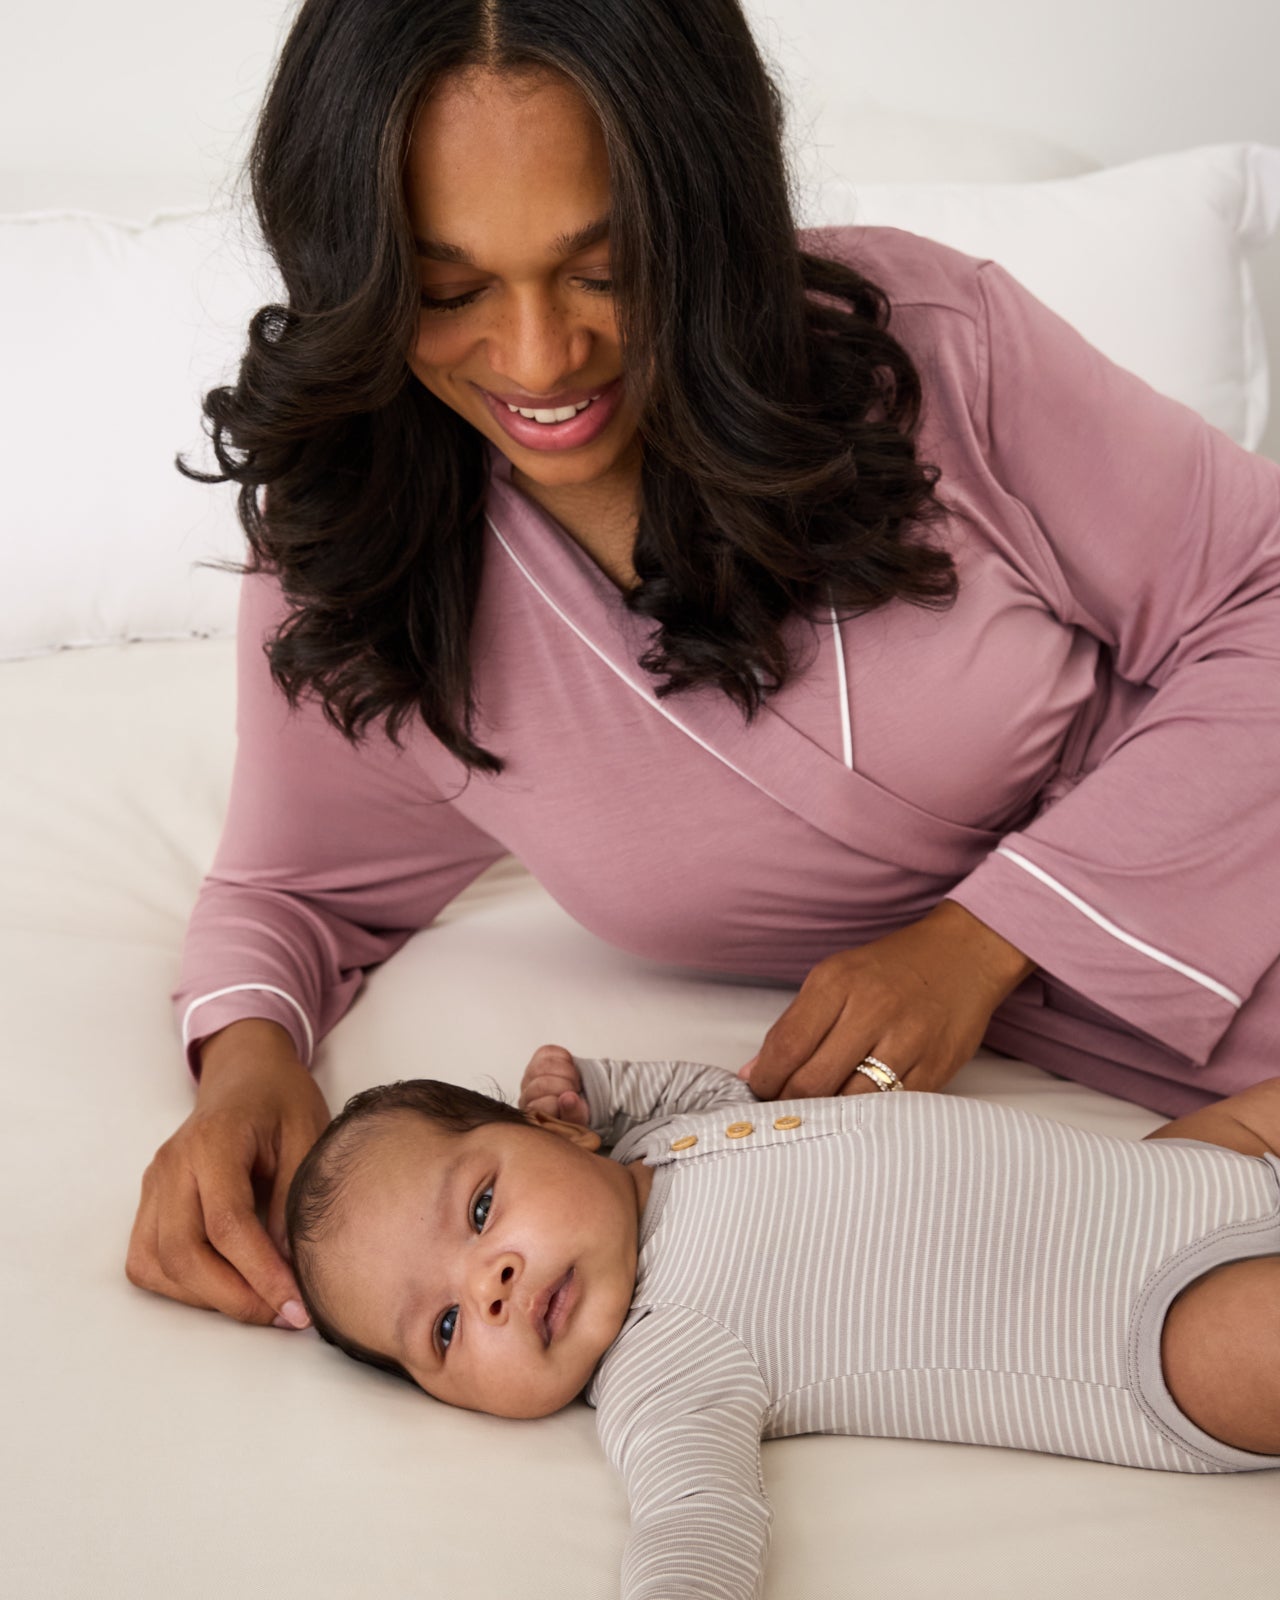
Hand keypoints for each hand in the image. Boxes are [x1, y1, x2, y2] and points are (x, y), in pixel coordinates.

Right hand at [126, 1020, 330, 1326]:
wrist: (246, 1072)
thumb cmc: (282, 1100)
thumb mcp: (308, 1135)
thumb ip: (295, 1199)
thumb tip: (289, 1269)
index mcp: (213, 1142)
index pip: (227, 1223)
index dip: (260, 1273)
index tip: (296, 1307)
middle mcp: (172, 1165)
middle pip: (183, 1251)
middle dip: (233, 1297)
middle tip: (282, 1315)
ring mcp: (153, 1184)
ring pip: (157, 1262)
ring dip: (205, 1297)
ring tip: (259, 1304)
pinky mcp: (149, 1201)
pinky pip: (147, 1258)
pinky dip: (180, 1285)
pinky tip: (224, 1287)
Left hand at [519, 1043, 589, 1124]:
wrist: (579, 1101)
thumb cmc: (577, 1115)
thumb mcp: (580, 1123)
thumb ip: (575, 1114)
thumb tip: (568, 1097)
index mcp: (534, 1118)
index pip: (543, 1106)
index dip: (565, 1103)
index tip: (576, 1104)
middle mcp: (527, 1097)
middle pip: (541, 1085)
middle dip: (566, 1086)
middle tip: (577, 1091)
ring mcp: (530, 1077)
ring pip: (543, 1066)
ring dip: (567, 1071)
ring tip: (574, 1081)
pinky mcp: (538, 1059)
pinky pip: (548, 1051)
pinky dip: (564, 1058)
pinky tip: (569, 1069)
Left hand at [741, 900, 1034, 1100]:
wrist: (964, 954)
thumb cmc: (892, 968)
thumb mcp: (835, 977)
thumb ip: (795, 1024)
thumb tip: (753, 1072)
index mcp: (838, 983)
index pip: (786, 1046)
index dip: (764, 1079)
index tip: (758, 1091)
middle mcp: (872, 1010)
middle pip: (813, 1081)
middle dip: (789, 1103)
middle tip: (783, 1109)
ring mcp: (907, 1041)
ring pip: (850, 1101)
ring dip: (826, 1115)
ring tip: (816, 1114)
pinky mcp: (936, 1067)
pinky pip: (890, 1107)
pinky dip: (866, 1116)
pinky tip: (855, 1112)